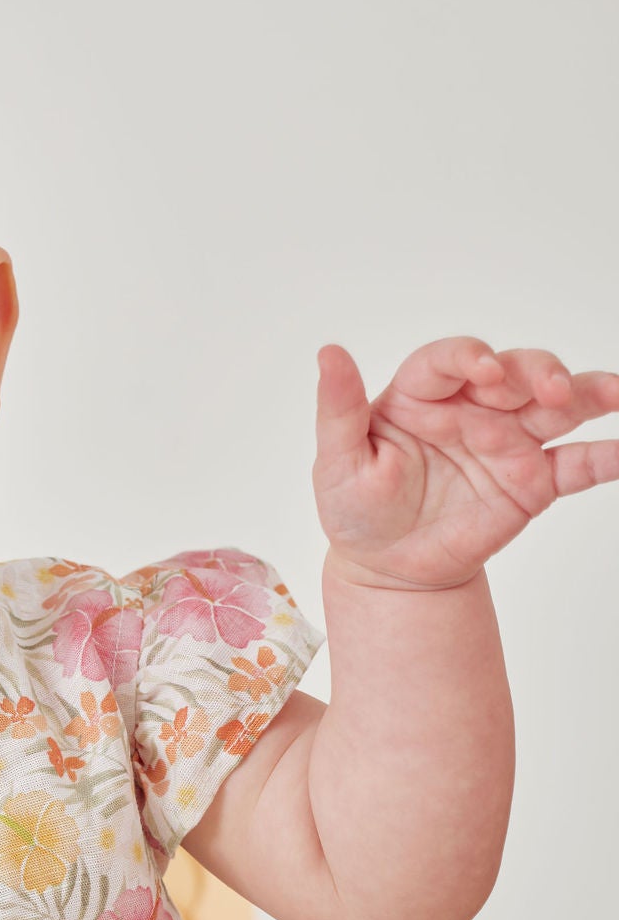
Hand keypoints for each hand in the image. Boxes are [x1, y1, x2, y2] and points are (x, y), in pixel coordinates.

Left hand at [314, 337, 618, 590]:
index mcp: (421, 396)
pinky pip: (577, 465)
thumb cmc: (356, 508)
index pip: (449, 361)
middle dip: (538, 372)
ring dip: (588, 395)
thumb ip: (338, 409)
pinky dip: (608, 457)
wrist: (388, 567)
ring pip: (558, 408)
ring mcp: (508, 442)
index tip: (484, 372)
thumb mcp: (337, 462)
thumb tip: (329, 352)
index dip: (470, 358)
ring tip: (613, 393)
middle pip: (515, 373)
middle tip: (551, 390)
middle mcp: (472, 409)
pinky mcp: (533, 482)